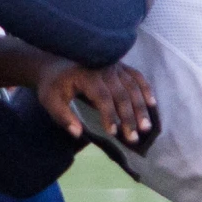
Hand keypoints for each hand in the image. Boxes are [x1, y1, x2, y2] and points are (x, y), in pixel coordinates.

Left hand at [37, 59, 154, 142]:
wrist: (54, 63)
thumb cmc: (52, 84)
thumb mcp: (49, 100)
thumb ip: (62, 116)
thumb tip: (78, 134)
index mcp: (86, 75)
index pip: (102, 97)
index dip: (109, 116)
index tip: (113, 133)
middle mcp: (103, 68)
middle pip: (122, 94)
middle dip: (129, 117)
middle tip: (133, 137)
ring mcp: (114, 65)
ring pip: (133, 87)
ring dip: (141, 108)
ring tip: (146, 127)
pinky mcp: (120, 66)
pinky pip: (137, 77)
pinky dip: (145, 90)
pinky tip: (152, 104)